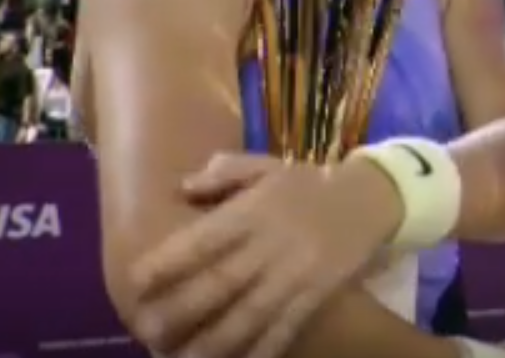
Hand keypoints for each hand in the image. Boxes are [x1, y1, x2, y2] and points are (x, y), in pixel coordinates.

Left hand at [122, 153, 400, 357]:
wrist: (370, 197)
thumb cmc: (307, 182)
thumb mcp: (266, 165)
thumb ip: (224, 172)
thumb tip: (183, 187)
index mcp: (253, 211)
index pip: (203, 239)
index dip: (167, 261)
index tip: (134, 281)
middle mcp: (271, 245)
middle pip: (220, 283)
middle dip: (180, 311)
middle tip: (147, 332)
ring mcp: (296, 274)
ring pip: (249, 315)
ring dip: (214, 342)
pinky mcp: (316, 295)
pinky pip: (285, 328)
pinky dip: (262, 350)